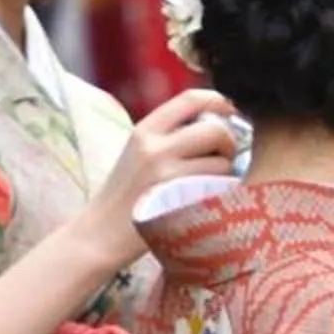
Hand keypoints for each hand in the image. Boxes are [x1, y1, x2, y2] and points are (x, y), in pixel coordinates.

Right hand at [74, 89, 245, 267]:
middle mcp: (155, 148)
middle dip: (229, 143)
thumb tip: (216, 123)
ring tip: (211, 184)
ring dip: (226, 174)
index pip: (191, 100)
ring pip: (222, 163)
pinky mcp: (178, 204)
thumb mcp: (139, 152)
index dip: (220, 102)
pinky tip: (207, 201)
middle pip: (215, 130)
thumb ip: (170, 135)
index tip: (232, 114)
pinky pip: (217, 192)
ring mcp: (167, 177)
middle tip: (224, 158)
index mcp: (145, 130)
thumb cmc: (126, 195)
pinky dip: (221, 195)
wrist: (101, 233)